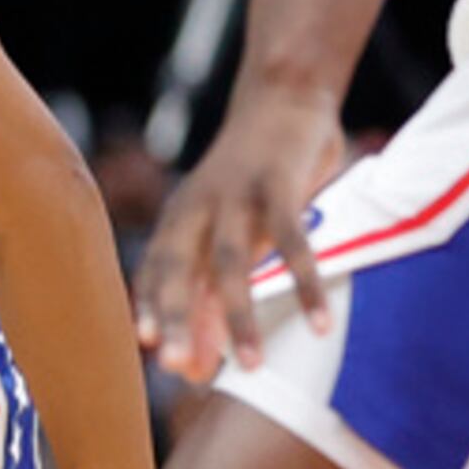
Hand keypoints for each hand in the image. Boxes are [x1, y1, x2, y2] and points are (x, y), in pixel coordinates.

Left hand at [134, 78, 345, 383]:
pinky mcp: (279, 187)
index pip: (153, 272)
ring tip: (250, 366)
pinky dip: (305, 285)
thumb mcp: (228, 225)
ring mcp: (236, 197)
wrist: (283, 97)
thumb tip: (201, 356)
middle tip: (178, 370)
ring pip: (230, 266)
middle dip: (175, 321)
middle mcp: (196, 209)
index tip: (149, 353)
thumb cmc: (253, 178)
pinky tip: (320, 323)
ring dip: (238, 318)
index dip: (149, 310)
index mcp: (177, 218)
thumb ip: (211, 285)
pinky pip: (293, 245)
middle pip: (177, 271)